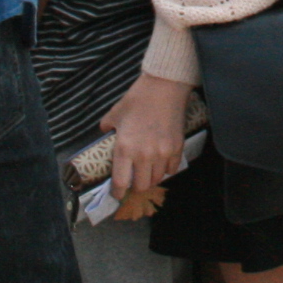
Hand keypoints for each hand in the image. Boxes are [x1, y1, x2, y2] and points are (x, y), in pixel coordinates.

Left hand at [102, 73, 192, 198]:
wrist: (163, 87)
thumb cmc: (137, 100)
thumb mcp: (115, 114)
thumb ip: (108, 128)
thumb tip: (105, 134)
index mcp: (125, 148)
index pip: (121, 182)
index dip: (118, 193)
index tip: (117, 195)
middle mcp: (143, 155)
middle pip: (141, 186)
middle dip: (136, 187)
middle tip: (134, 181)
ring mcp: (162, 153)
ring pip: (157, 179)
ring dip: (151, 178)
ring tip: (148, 172)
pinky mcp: (177, 148)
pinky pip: (172, 169)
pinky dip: (166, 169)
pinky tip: (161, 163)